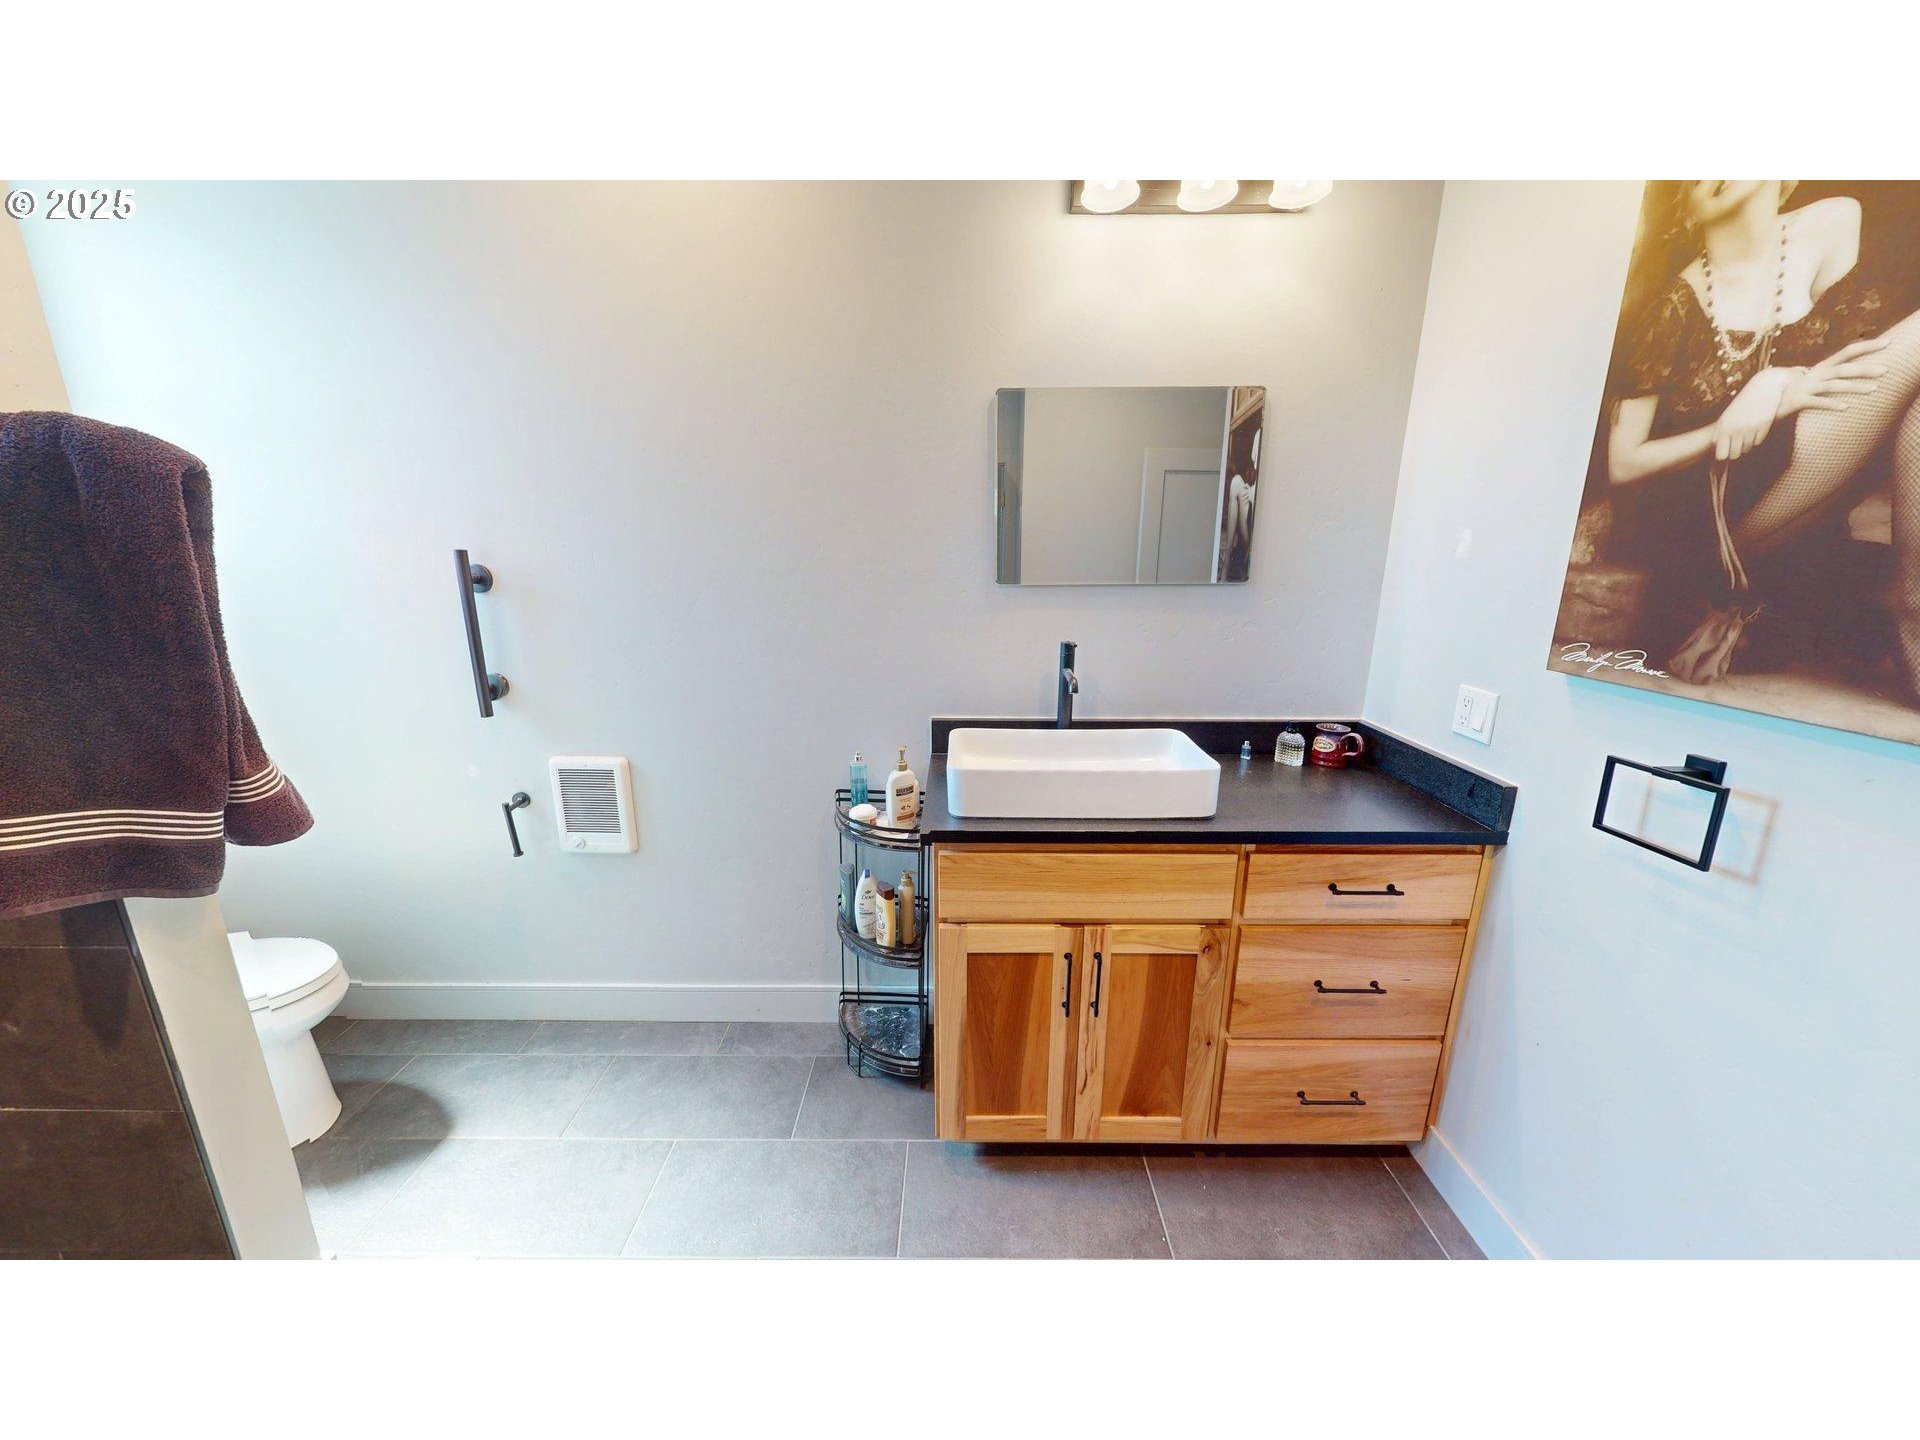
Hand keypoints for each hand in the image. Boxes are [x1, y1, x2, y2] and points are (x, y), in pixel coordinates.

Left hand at [1713, 368, 1789, 461]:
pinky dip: (1756, 438)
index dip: (1723, 455)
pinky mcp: (1764, 427)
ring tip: (1746, 432)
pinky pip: (1758, 442)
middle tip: (1737, 442)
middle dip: (1736, 451)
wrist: (1765, 387)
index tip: (1726, 451)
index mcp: (1724, 426)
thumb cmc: (1744, 401)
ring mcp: (1751, 428)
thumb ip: (1720, 429)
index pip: (1721, 455)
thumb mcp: (1728, 414)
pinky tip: (1756, 427)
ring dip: (1746, 444)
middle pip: (1734, 455)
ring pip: (1747, 449)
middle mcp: (1736, 429)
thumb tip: (1713, 443)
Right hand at [1778, 335, 1892, 416]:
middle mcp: (1815, 374)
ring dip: (1855, 386)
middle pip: (1844, 368)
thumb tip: (1826, 369)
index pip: (1847, 352)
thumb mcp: (1805, 380)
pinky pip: (1816, 402)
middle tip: (1886, 370)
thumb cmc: (1786, 390)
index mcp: (1821, 367)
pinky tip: (1845, 407)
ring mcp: (1806, 387)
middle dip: (1866, 368)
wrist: (1758, 400)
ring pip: (1834, 384)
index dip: (1867, 346)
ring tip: (1874, 389)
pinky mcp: (1797, 400)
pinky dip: (1831, 404)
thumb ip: (1818, 374)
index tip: (1888, 342)